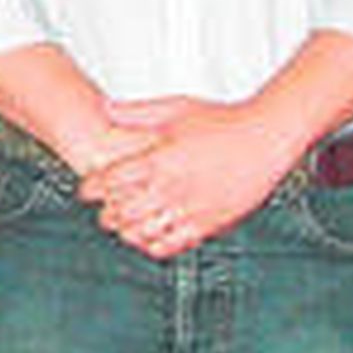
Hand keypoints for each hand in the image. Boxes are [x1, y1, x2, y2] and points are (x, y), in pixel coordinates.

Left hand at [79, 95, 294, 259]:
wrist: (266, 138)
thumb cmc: (222, 121)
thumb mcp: (175, 108)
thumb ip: (136, 112)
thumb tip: (102, 107)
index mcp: (160, 160)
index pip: (111, 182)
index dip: (92, 188)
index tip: (86, 191)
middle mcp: (172, 188)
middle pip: (123, 212)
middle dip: (107, 214)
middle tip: (103, 212)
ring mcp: (191, 209)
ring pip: (145, 232)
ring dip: (128, 231)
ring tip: (123, 226)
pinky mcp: (209, 224)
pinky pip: (173, 245)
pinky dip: (155, 245)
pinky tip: (151, 237)